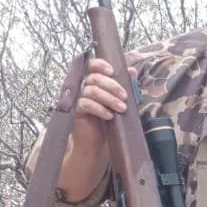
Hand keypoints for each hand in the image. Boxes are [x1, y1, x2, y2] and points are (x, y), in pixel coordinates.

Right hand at [58, 59, 136, 200]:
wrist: (96, 141)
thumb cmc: (108, 119)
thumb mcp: (118, 101)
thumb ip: (125, 85)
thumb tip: (132, 70)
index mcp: (92, 81)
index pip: (91, 65)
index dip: (100, 65)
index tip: (112, 71)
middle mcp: (81, 86)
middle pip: (94, 78)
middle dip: (112, 86)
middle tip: (125, 96)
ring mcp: (76, 98)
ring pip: (91, 91)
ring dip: (109, 99)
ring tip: (122, 108)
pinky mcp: (73, 110)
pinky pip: (85, 104)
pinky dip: (99, 109)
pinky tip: (109, 116)